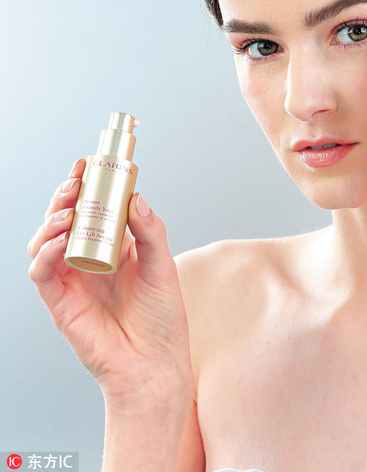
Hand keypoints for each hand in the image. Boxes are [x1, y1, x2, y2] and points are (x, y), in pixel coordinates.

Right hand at [28, 159, 193, 407]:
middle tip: (76, 181)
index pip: (93, 207)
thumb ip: (151, 231)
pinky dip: (44, 252)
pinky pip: (41, 272)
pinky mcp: (60, 303)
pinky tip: (60, 239)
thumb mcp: (163, 266)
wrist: (155, 366)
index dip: (87, 183)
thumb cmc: (162, 319)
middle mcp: (88, 259)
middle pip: (64, 218)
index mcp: (114, 246)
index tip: (89, 162)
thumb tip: (136, 196)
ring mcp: (72, 280)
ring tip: (69, 210)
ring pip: (45, 240)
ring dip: (51, 219)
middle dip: (65, 195)